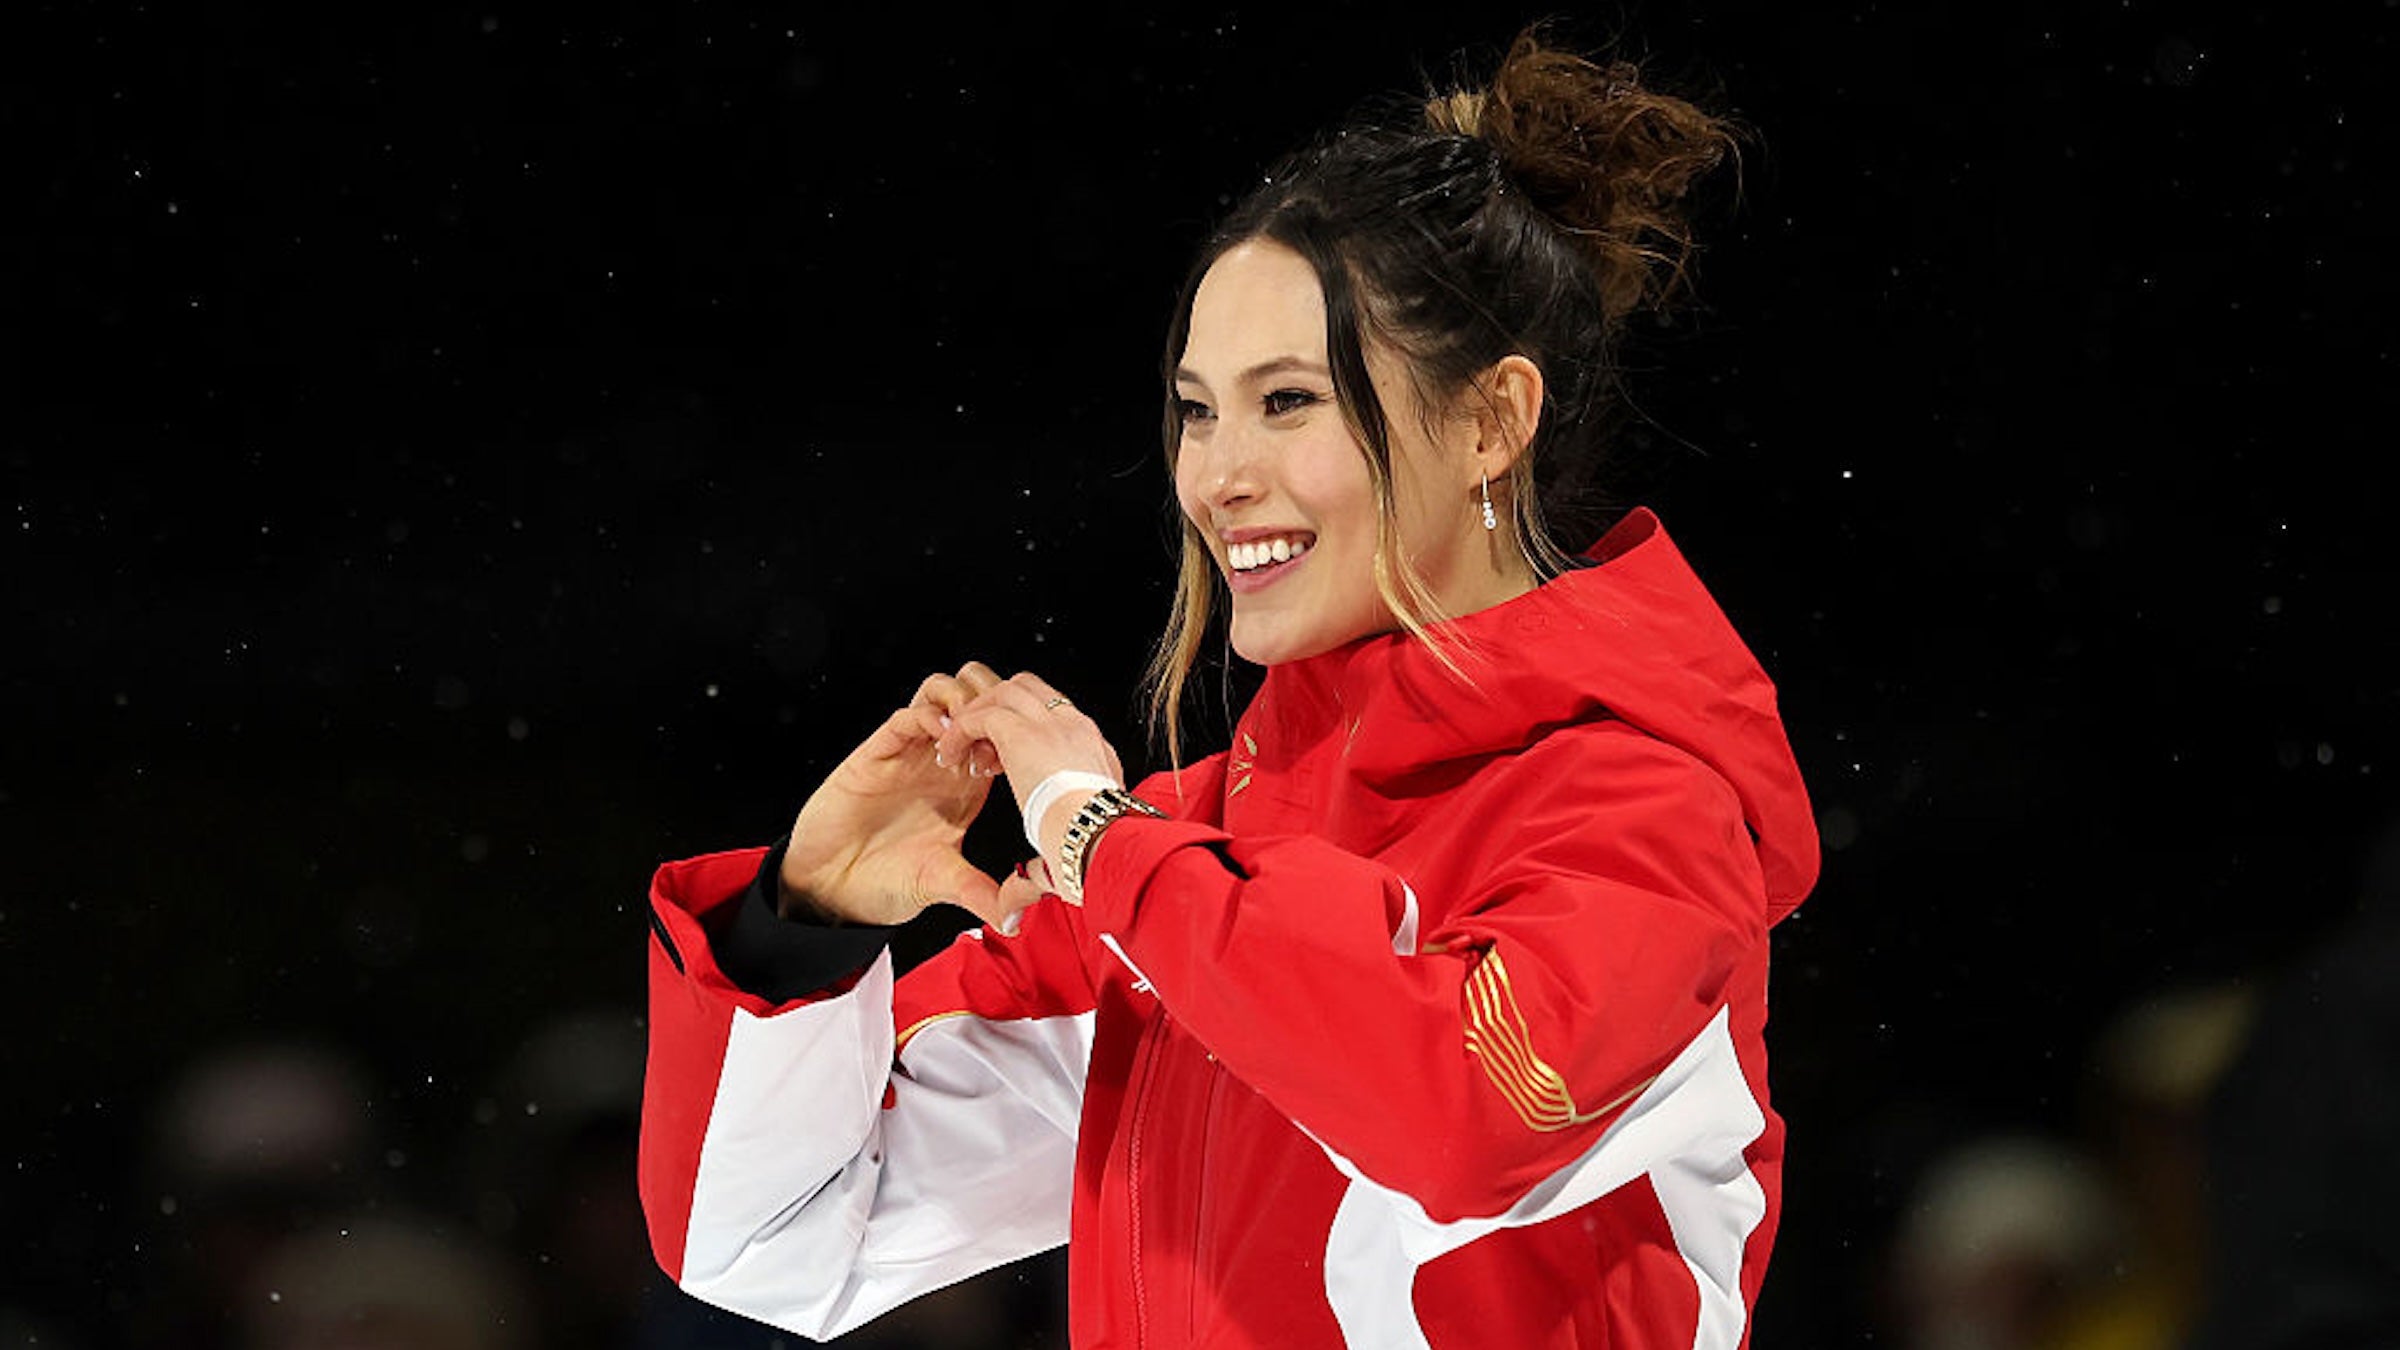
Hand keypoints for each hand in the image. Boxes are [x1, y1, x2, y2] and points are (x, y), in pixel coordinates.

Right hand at [780, 662, 1021, 928]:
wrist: (833, 888)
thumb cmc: (885, 882)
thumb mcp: (944, 883)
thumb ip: (981, 893)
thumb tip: (1015, 917)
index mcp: (966, 787)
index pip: (1001, 738)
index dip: (1018, 736)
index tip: (1026, 755)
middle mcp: (940, 764)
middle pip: (977, 702)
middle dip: (994, 704)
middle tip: (1001, 731)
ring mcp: (910, 754)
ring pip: (942, 694)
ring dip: (963, 701)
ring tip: (971, 730)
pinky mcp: (878, 753)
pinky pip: (907, 715)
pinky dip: (928, 715)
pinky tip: (942, 739)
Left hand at [941, 671, 1126, 874]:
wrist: (1099, 842)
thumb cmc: (1096, 852)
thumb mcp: (1076, 845)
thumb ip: (1049, 856)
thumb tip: (1025, 892)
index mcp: (1094, 750)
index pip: (1057, 717)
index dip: (1027, 731)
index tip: (1006, 765)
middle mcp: (1075, 726)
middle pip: (1029, 690)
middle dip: (997, 709)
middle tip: (978, 748)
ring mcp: (1050, 724)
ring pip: (1003, 693)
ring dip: (976, 717)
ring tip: (958, 752)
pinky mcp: (1020, 732)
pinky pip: (979, 715)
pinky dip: (960, 731)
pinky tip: (949, 757)